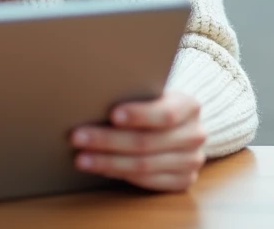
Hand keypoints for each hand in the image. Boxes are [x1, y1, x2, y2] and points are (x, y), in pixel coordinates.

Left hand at [70, 92, 206, 191]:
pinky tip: (100, 169)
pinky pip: (147, 181)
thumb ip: (133, 95)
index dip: (138, 115)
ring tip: (81, 158)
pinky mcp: (183, 181)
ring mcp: (191, 161)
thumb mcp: (150, 92)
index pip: (165, 114)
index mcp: (190, 106)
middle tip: (78, 137)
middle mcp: (195, 135)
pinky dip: (121, 175)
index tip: (112, 114)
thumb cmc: (153, 103)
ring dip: (108, 162)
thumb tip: (93, 101)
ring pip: (143, 166)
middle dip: (108, 141)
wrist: (177, 124)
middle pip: (147, 142)